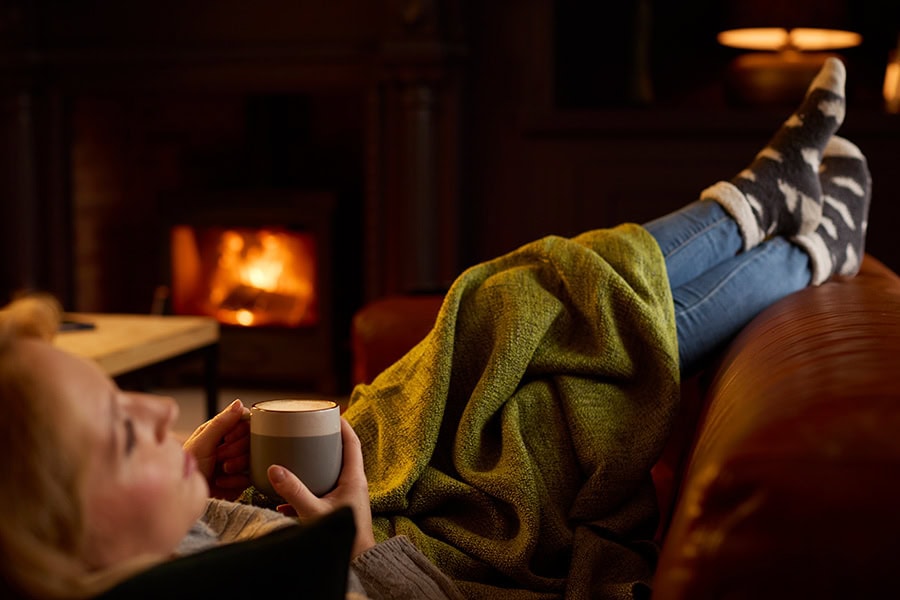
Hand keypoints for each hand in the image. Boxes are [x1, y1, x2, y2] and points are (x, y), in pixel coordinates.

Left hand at [183, 399, 250, 500]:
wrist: (185, 497)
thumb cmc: (187, 467)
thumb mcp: (202, 443)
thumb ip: (221, 423)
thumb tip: (238, 403)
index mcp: (221, 430)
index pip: (245, 421)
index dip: (241, 429)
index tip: (228, 438)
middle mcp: (231, 444)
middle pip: (252, 439)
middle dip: (236, 449)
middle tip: (220, 456)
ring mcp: (238, 461)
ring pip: (254, 456)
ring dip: (237, 464)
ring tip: (222, 469)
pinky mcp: (242, 479)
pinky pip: (251, 476)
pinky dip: (236, 480)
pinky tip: (221, 482)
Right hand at [268, 418, 376, 558]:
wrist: (354, 560)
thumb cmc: (342, 536)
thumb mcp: (313, 511)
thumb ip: (293, 490)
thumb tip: (273, 468)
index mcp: (353, 477)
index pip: (351, 442)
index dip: (342, 425)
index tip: (329, 412)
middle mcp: (352, 484)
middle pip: (340, 453)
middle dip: (324, 442)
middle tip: (307, 430)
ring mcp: (346, 496)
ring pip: (329, 472)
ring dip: (314, 465)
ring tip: (295, 457)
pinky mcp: (337, 508)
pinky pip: (322, 491)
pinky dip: (306, 489)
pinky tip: (286, 499)